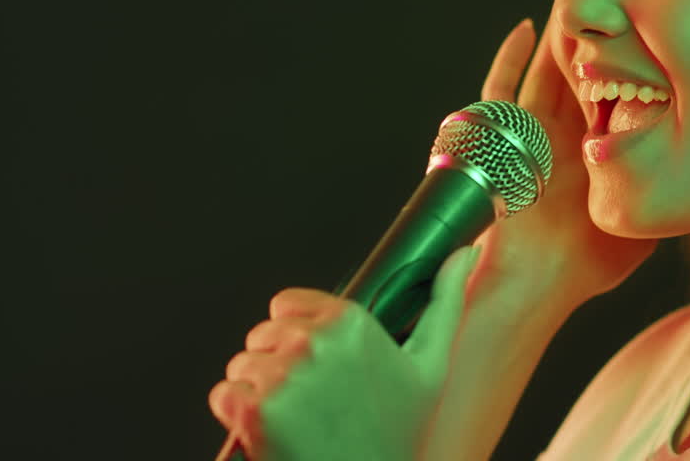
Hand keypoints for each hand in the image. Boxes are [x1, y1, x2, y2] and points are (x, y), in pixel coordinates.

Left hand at [208, 244, 480, 460]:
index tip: (321, 364)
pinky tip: (272, 432)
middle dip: (277, 361)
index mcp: (351, 322)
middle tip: (312, 400)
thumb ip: (445, 303)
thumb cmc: (397, 434)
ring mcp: (280, 376)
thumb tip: (466, 254)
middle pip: (261, 333)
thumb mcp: (430, 367)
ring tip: (295, 418)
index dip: (298, 333)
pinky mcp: (252, 408)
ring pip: (241, 364)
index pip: (286, 304)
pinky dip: (238, 414)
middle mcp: (314, 341)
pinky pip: (223, 393)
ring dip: (257, 389)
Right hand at [475, 14, 656, 304]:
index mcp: (591, 146)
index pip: (612, 92)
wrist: (538, 284)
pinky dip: (511, 58)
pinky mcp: (503, 141)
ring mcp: (531, 133)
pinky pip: (502, 91)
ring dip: (561, 32)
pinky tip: (527, 28)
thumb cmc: (587, 264)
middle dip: (595, 33)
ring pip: (547, 69)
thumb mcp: (638, 218)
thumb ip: (660, 191)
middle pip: (579, 69)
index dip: (628, 61)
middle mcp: (562, 133)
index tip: (652, 29)